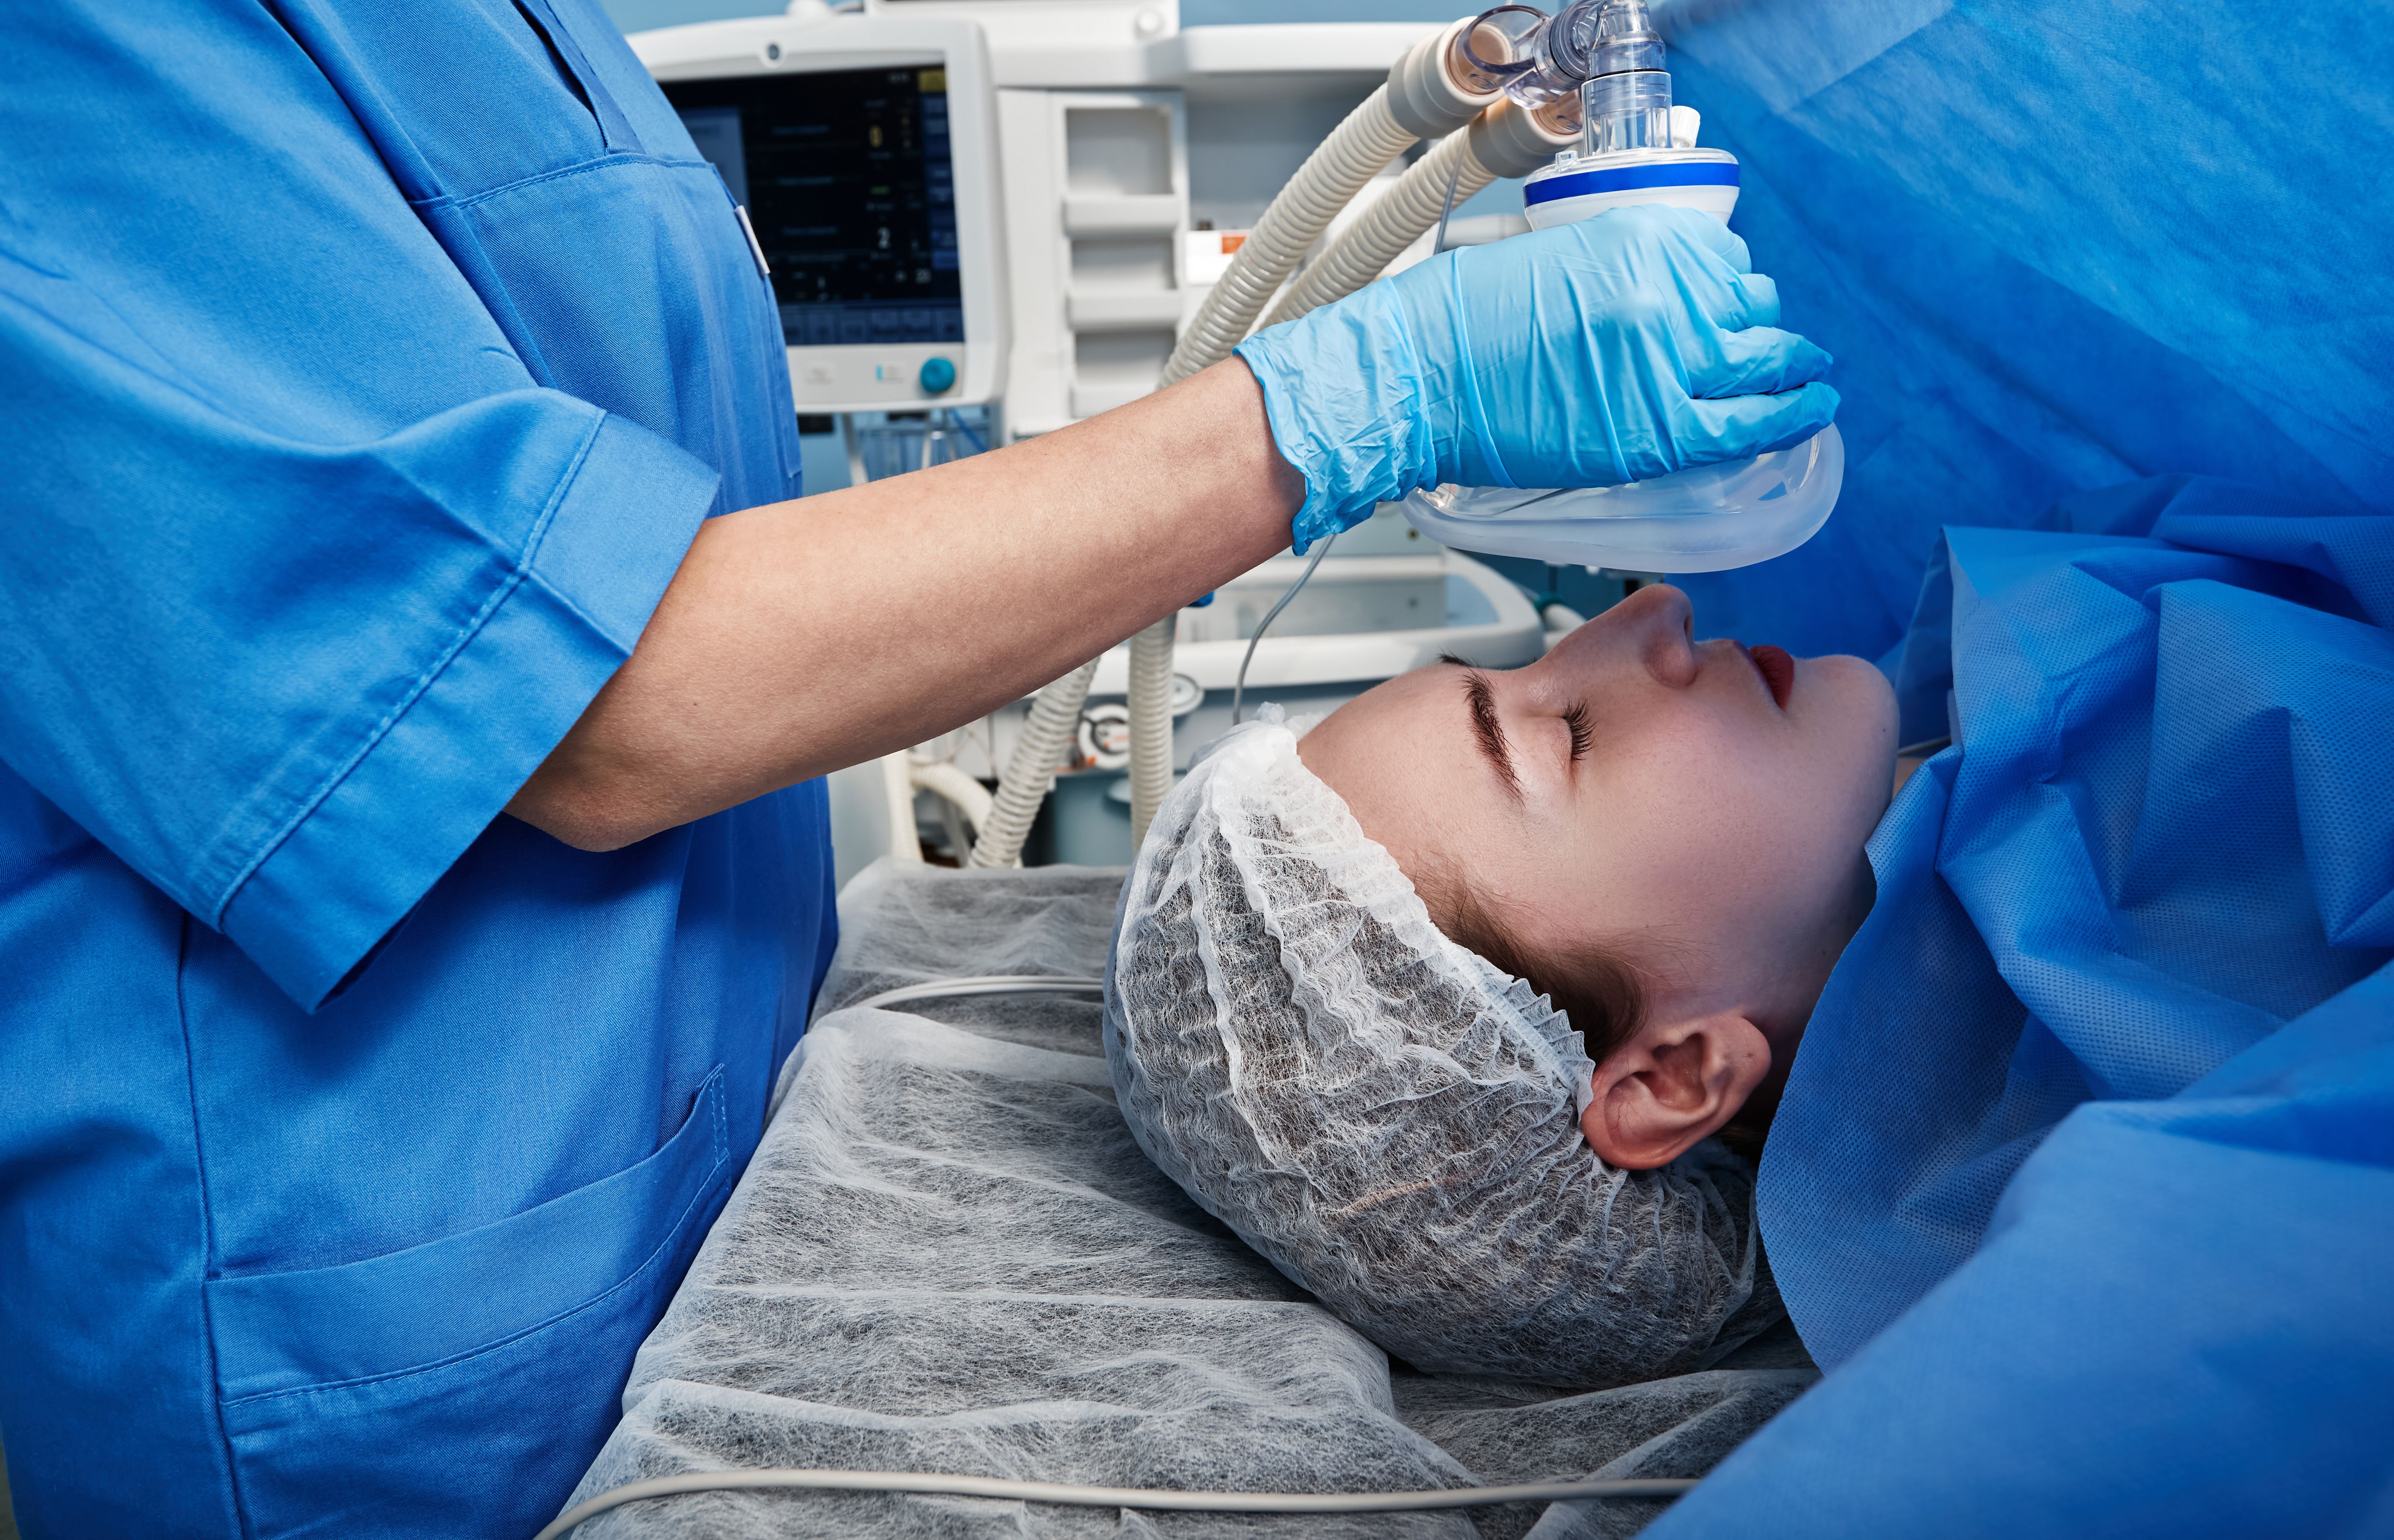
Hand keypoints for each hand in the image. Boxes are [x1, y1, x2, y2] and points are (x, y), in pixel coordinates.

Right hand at [1235, 203, 1838, 549]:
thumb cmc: (1463, 327)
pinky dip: (1793, 417)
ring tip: (1802, 383)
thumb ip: (1627, 277)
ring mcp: (1668, 362)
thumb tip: (1673, 306)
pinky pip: (1751, 424)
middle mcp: (1668, 294)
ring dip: (1788, 372)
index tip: (1738, 308)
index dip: (1738, 292)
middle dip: (1766, 331)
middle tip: (1774, 351)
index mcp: (1643, 241)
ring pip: (1767, 362)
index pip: (1728, 262)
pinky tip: (1811, 413)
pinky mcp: (1658, 429)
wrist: (1416, 378)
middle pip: (1755, 310)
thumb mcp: (1559, 262)